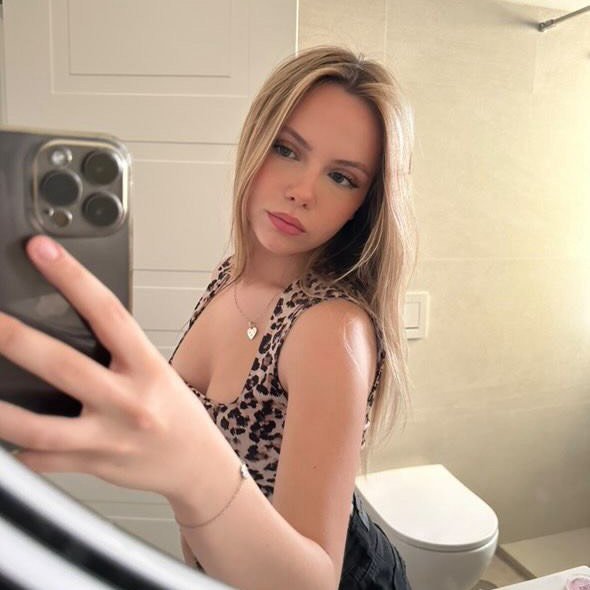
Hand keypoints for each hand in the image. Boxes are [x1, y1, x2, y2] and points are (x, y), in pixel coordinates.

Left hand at [0, 236, 217, 501]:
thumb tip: (72, 325)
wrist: (197, 463)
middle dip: (16, 340)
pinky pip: (44, 461)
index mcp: (147, 368)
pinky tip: (2, 439)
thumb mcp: (156, 371)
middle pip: (64, 365)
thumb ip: (119, 352)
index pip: (108, 313)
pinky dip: (18, 451)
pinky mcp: (94, 465)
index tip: (42, 252)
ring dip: (0, 410)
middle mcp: (128, 401)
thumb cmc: (177, 413)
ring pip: (40, 426)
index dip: (73, 278)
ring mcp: (109, 437)